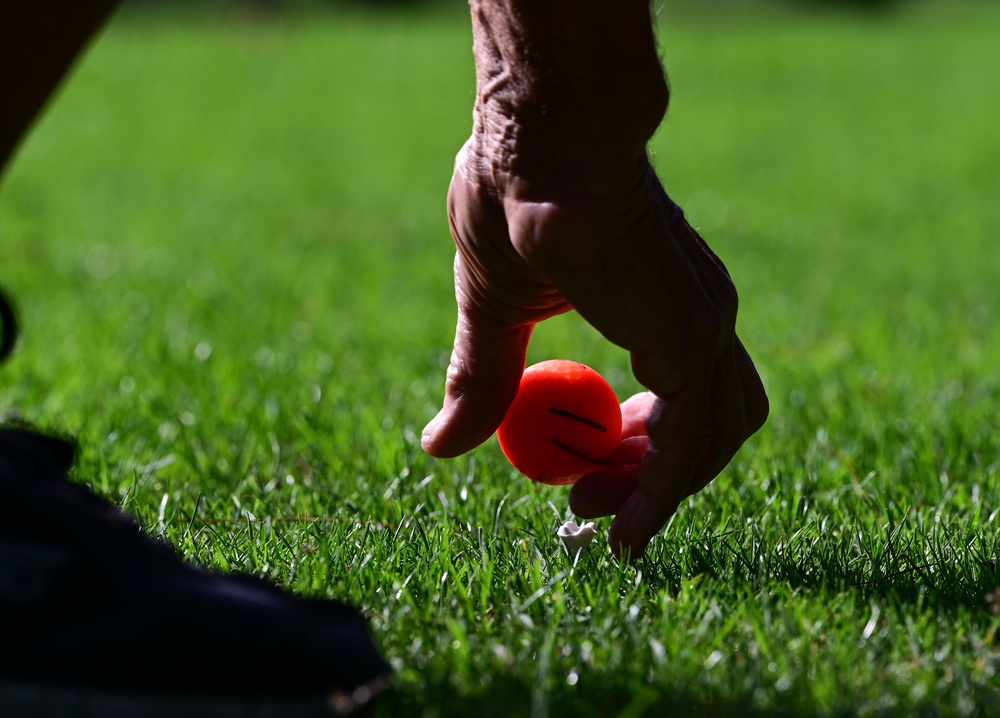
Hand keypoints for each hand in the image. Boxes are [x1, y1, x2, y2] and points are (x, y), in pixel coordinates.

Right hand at [422, 147, 767, 561]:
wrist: (543, 136)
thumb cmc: (516, 196)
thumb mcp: (490, 309)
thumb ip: (481, 376)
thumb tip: (437, 444)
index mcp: (659, 300)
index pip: (680, 393)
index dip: (640, 445)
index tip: (587, 475)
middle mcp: (697, 313)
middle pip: (706, 423)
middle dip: (650, 476)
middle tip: (585, 504)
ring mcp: (704, 324)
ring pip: (712, 438)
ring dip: (659, 490)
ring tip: (594, 511)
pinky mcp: (692, 339)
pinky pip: (692, 442)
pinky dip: (665, 493)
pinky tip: (625, 526)